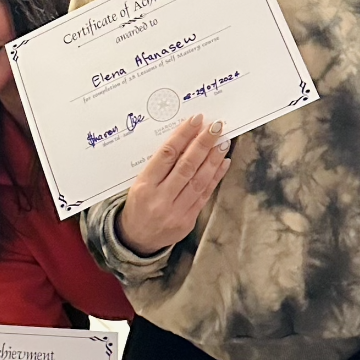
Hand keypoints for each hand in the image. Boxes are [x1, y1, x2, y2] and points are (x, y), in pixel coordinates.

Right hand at [117, 116, 229, 256]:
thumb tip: (184, 141)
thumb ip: (159, 166)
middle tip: (215, 127)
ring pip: (198, 180)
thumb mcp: (139, 183)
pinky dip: (215, 177)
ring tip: (223, 142)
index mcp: (144, 185)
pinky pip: (204, 195)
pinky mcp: (187, 220)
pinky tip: (223, 163)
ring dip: (213, 159)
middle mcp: (160, 198)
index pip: (166, 155)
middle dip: (202, 144)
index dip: (183, 135)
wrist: (136, 239)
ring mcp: (175, 211)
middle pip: (186, 166)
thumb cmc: (138, 206)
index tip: (195, 121)